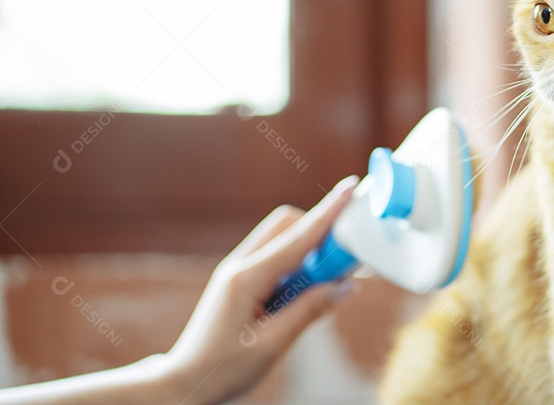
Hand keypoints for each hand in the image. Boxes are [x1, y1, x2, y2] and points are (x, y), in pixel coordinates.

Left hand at [156, 175, 359, 404]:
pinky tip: (304, 292)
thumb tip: (346, 287)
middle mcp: (241, 265)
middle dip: (319, 231)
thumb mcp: (271, 346)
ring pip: (282, 239)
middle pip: (288, 225)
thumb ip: (310, 311)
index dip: (329, 212)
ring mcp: (239, 270)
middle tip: (344, 260)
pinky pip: (276, 258)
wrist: (183, 383)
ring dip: (309, 251)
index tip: (350, 188)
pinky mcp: (242, 280)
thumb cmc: (221, 370)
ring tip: (326, 283)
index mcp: (247, 278)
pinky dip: (297, 265)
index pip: (298, 237)